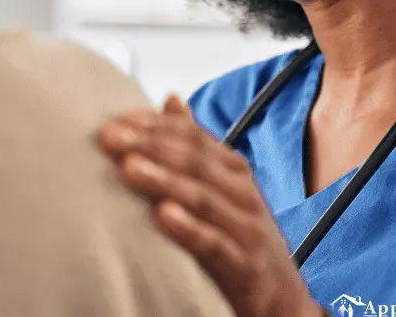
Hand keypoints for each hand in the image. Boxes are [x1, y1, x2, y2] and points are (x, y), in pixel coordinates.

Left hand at [98, 96, 319, 316]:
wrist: (284, 300)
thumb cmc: (243, 238)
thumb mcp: (223, 189)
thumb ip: (197, 148)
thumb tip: (171, 98)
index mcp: (235, 171)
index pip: (194, 137)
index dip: (156, 125)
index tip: (118, 119)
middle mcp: (243, 193)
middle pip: (195, 161)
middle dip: (150, 145)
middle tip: (110, 137)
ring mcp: (247, 229)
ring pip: (203, 198)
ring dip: (163, 180)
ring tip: (128, 169)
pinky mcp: (245, 266)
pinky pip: (215, 244)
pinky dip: (189, 229)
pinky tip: (163, 216)